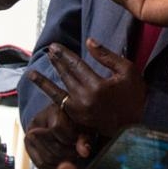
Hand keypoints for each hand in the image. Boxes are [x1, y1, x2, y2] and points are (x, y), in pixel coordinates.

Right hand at [24, 104, 92, 168]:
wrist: (57, 120)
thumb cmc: (73, 122)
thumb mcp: (82, 126)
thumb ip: (84, 138)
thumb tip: (84, 152)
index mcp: (52, 111)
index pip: (57, 128)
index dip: (71, 138)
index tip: (79, 141)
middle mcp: (37, 121)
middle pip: (53, 146)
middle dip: (68, 154)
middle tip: (77, 155)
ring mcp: (30, 134)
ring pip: (47, 157)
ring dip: (62, 162)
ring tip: (71, 158)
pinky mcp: (28, 146)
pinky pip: (40, 164)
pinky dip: (53, 168)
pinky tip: (62, 164)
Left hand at [27, 39, 146, 136]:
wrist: (135, 127)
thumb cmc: (134, 96)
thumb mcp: (128, 71)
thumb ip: (107, 56)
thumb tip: (89, 41)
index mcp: (97, 86)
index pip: (76, 65)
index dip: (64, 54)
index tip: (54, 46)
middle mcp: (85, 99)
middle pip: (66, 76)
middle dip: (56, 62)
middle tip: (48, 51)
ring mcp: (79, 112)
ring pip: (57, 93)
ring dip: (45, 82)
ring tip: (32, 74)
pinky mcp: (78, 120)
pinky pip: (61, 105)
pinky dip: (52, 97)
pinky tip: (46, 91)